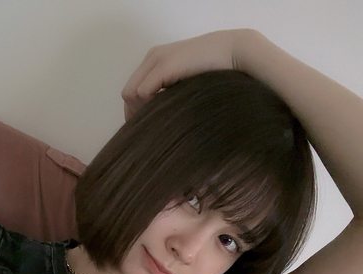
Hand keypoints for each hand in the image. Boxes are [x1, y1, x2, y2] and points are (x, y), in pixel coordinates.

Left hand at [121, 29, 256, 119]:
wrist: (235, 53)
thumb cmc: (217, 74)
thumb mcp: (187, 85)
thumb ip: (171, 96)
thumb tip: (160, 123)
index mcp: (157, 61)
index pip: (133, 91)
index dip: (137, 112)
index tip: (148, 129)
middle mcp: (152, 58)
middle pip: (128, 94)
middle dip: (135, 115)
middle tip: (150, 132)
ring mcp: (156, 60)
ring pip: (131, 95)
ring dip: (142, 113)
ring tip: (159, 124)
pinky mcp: (163, 66)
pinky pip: (141, 92)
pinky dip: (149, 107)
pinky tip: (165, 114)